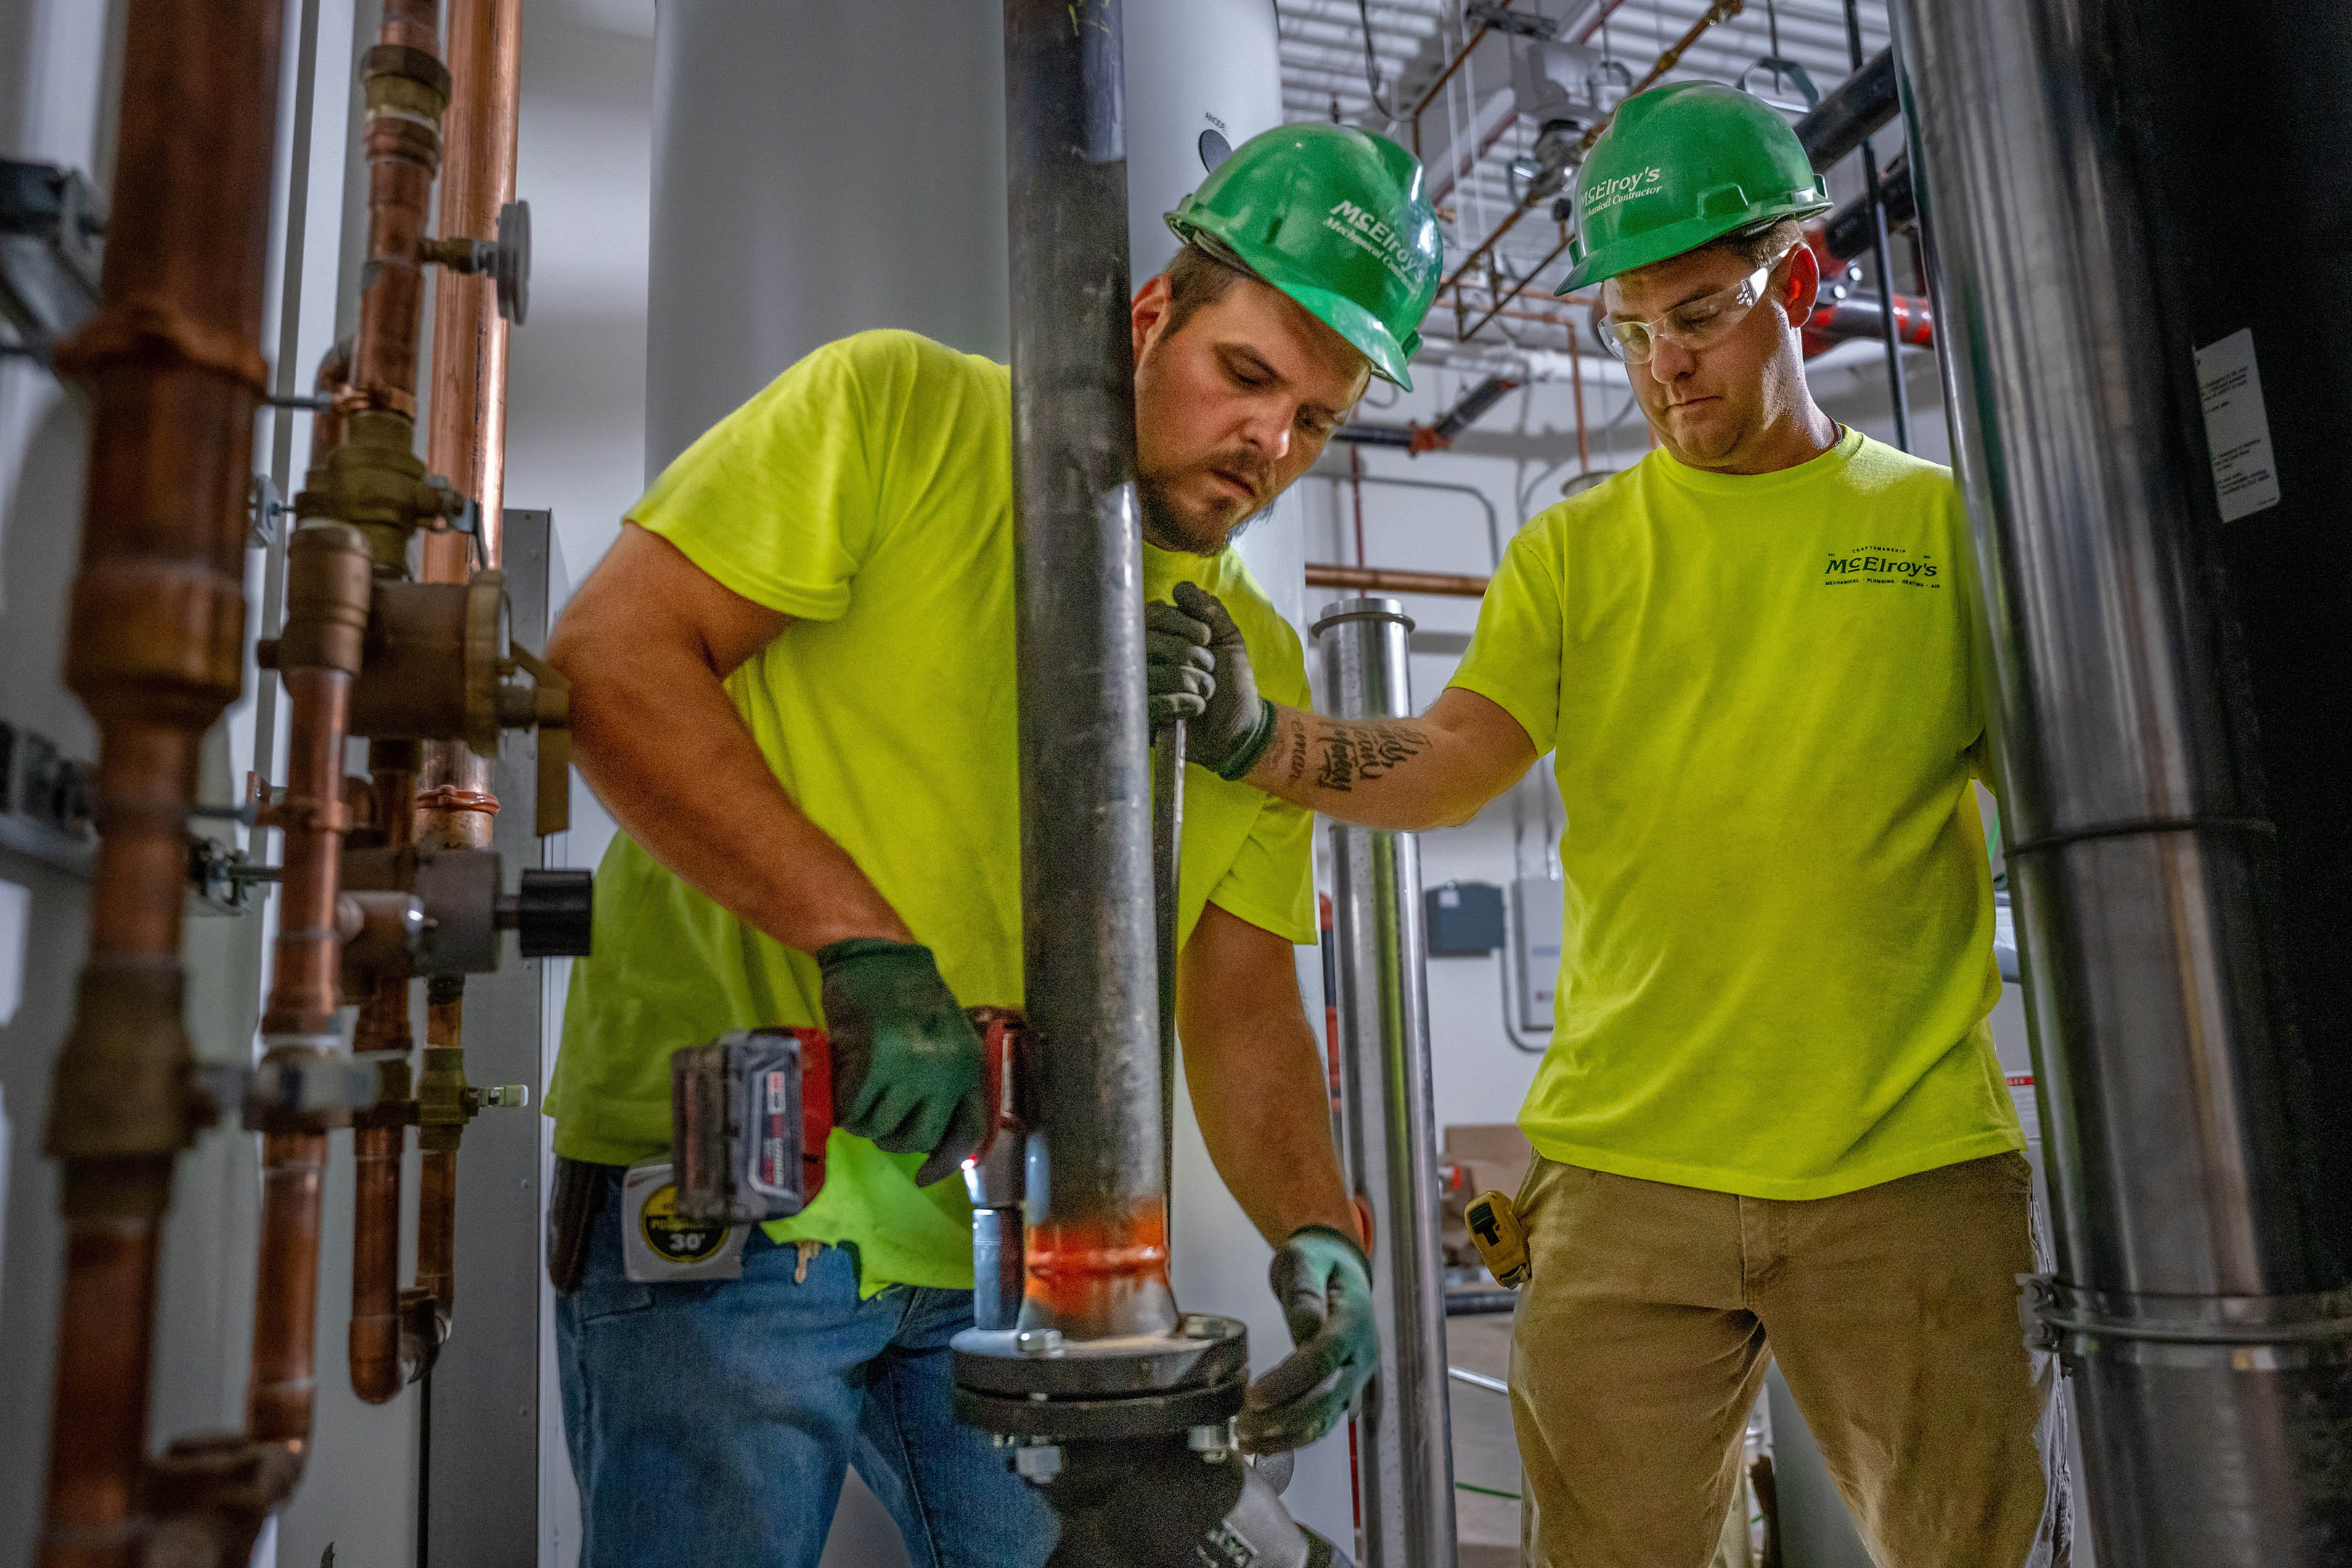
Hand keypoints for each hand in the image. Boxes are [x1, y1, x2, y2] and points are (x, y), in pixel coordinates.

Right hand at [815, 939, 987, 1185]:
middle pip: (915, 1139)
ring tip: (857, 1092)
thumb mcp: (945, 1038)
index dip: (944, 1163)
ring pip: (879, 1128)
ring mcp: (910, 1068)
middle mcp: (945, 1072)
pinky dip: (843, 1105)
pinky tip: (842, 1084)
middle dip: (891, 1136)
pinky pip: (853, 1110)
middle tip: (876, 1113)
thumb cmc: (909, 997)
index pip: (966, 1133)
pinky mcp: (873, 1062)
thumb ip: (944, 1083)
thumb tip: (932, 1141)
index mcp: (967, 1066)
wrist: (877, 954)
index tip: (924, 1177)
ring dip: (863, 1119)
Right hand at [1147, 582, 1275, 778]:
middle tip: (1209, 669)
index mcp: (1161, 634)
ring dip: (1193, 683)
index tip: (1206, 637)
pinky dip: (1184, 705)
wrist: (1240, 726)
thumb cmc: (1232, 681)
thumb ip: (1209, 610)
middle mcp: (1144, 657)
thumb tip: (1180, 589)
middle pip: (1149, 641)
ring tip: (1206, 694)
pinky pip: (1154, 703)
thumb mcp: (1229, 639)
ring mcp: (1139, 687)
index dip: (1180, 622)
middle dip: (1190, 655)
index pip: (1153, 613)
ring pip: (1154, 673)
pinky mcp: (1141, 716)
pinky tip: (1195, 710)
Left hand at [1237, 1226, 1377, 1452]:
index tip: (1255, 1395)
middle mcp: (1361, 1354)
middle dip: (1285, 1417)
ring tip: (1246, 1440)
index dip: (1290, 1381)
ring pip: (1326, 1418)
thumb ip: (1304, 1291)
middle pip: (1328, 1397)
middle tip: (1244, 1427)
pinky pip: (1322, 1422)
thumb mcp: (1304, 1259)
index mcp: (1354, 1319)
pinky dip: (1293, 1438)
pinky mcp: (1342, 1390)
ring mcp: (1355, 1376)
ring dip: (1287, 1436)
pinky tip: (1263, 1443)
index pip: (1325, 1358)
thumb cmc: (1318, 1262)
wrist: (1337, 1269)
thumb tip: (1307, 1326)